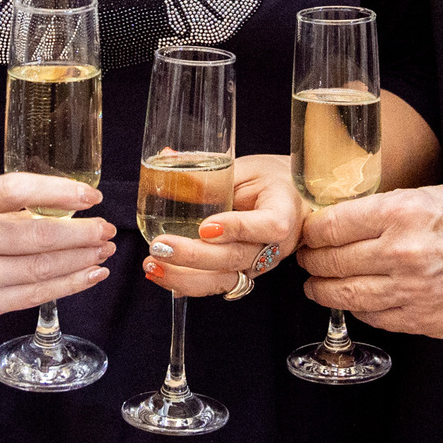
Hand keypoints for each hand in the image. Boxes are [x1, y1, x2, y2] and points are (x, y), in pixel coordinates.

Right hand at [0, 173, 117, 333]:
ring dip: (80, 260)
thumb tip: (50, 212)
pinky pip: (31, 297)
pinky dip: (66, 286)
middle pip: (37, 236)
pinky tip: (87, 276)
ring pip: (40, 269)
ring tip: (104, 250)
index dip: (59, 191)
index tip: (91, 196)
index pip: (15, 190)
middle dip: (82, 233)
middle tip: (108, 229)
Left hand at [144, 153, 302, 297]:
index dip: (238, 228)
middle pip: (238, 257)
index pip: (269, 225)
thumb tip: (168, 158)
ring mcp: (260, 264)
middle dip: (195, 256)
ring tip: (153, 266)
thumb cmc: (271, 180)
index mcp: (285, 211)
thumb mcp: (247, 168)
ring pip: (226, 280)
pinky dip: (188, 284)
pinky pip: (218, 284)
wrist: (290, 201)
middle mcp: (276, 246)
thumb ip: (214, 173)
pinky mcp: (244, 273)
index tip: (205, 227)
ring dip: (185, 277)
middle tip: (160, 247)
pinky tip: (163, 277)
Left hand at [298, 180, 442, 336]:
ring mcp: (411, 291)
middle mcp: (401, 253)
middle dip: (312, 261)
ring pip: (346, 296)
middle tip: (307, 259)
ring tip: (316, 286)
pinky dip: (360, 309)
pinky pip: (376, 317)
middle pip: (332, 263)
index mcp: (401, 213)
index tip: (308, 233)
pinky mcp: (424, 319)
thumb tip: (343, 222)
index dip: (312, 232)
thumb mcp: (431, 194)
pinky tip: (356, 300)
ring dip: (324, 291)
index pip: (331, 226)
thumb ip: (385, 210)